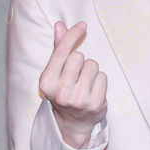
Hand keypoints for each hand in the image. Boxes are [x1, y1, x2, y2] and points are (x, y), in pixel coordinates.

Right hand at [39, 21, 106, 148]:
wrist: (72, 124)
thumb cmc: (64, 92)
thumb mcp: (55, 73)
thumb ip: (58, 48)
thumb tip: (60, 25)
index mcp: (46, 82)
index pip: (61, 52)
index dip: (72, 35)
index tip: (82, 25)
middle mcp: (61, 92)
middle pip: (78, 56)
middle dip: (80, 61)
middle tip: (76, 75)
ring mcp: (78, 99)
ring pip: (92, 65)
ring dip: (91, 71)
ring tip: (85, 83)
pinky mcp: (95, 104)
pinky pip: (103, 77)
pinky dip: (100, 81)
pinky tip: (93, 91)